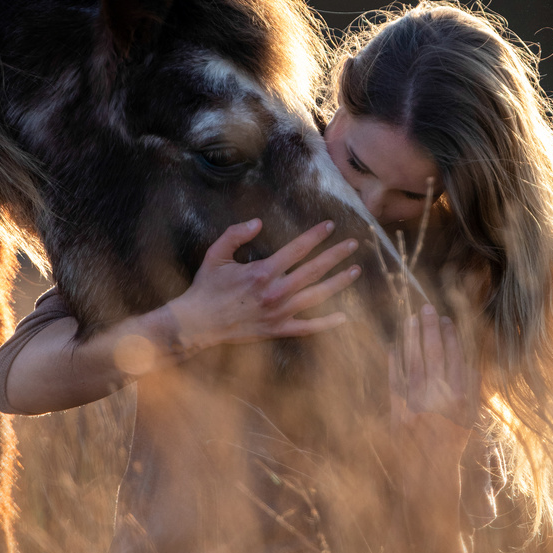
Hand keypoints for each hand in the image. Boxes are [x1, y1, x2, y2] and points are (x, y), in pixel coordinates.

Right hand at [166, 218, 359, 349]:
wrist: (197, 323)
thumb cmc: (206, 287)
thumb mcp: (216, 254)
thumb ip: (236, 234)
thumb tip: (258, 222)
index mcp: (263, 272)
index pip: (297, 249)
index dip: (316, 235)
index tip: (330, 225)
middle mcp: (276, 292)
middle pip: (314, 270)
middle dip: (336, 255)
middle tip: (354, 244)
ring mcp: (279, 313)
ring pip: (317, 296)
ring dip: (338, 283)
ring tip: (355, 271)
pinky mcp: (277, 330)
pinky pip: (307, 328)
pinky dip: (326, 323)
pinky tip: (343, 317)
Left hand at [390, 304, 479, 429]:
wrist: (429, 469)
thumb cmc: (453, 441)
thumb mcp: (471, 415)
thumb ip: (473, 386)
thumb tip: (472, 356)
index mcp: (460, 396)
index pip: (456, 356)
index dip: (451, 335)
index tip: (447, 319)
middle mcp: (438, 396)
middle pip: (434, 352)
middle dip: (431, 327)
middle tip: (427, 307)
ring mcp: (416, 401)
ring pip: (413, 359)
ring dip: (412, 336)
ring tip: (411, 318)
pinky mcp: (397, 408)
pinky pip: (394, 377)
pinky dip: (394, 360)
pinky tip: (394, 345)